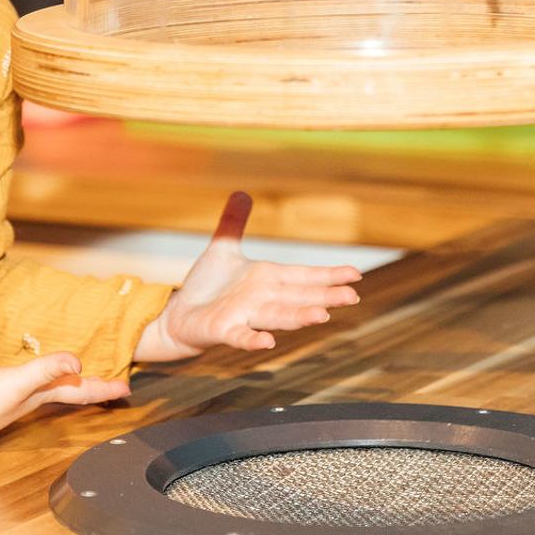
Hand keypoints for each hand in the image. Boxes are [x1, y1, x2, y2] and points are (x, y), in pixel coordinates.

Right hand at [0, 347, 129, 449]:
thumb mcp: (19, 384)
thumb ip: (47, 371)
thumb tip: (79, 362)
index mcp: (38, 396)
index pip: (79, 391)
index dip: (103, 388)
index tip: (127, 389)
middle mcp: (24, 397)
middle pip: (62, 388)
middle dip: (83, 383)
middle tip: (104, 380)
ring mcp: (1, 394)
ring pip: (28, 381)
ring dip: (43, 373)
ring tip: (52, 365)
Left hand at [135, 191, 363, 361]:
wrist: (178, 315)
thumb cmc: (207, 288)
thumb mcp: (222, 249)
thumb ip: (234, 223)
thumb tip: (241, 192)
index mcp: (267, 279)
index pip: (303, 276)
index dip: (328, 275)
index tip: (355, 274)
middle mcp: (261, 298)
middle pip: (298, 296)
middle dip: (325, 297)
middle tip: (353, 297)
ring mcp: (245, 315)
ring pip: (277, 316)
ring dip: (299, 316)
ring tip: (322, 316)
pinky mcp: (223, 330)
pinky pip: (240, 336)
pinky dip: (253, 339)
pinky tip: (267, 342)